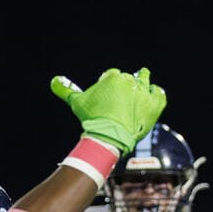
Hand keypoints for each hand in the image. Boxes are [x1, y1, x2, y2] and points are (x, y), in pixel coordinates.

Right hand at [50, 67, 165, 153]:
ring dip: (141, 84)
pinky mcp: (154, 104)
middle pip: (128, 78)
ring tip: (138, 90)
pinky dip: (155, 93)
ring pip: (144, 81)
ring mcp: (143, 92)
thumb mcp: (77, 103)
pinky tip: (151, 95)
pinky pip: (158, 93)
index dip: (108, 83)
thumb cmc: (92, 119)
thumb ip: (65, 90)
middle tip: (120, 99)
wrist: (109, 136)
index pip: (112, 75)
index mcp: (113, 78)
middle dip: (124, 86)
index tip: (106, 94)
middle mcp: (130, 81)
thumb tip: (54, 80)